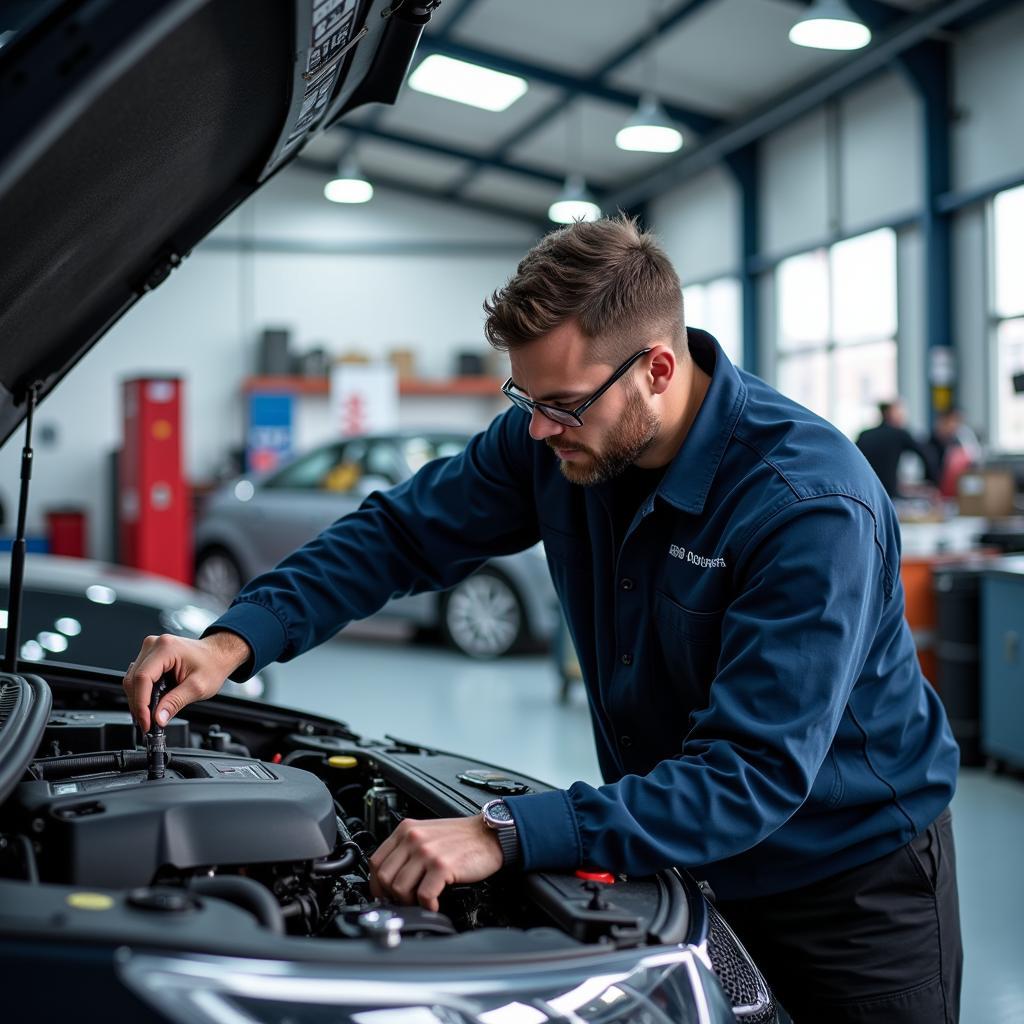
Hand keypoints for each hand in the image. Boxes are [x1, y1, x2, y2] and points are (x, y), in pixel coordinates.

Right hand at [123, 631, 251, 730]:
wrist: (218, 654)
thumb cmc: (212, 664)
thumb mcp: (198, 687)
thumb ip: (176, 702)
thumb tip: (158, 718)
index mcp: (166, 648)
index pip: (143, 678)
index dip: (141, 703)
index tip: (146, 721)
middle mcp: (154, 645)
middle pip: (134, 679)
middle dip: (139, 705)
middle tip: (147, 724)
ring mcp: (150, 649)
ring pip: (133, 679)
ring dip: (139, 700)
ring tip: (149, 716)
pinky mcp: (150, 656)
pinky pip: (138, 677)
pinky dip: (142, 693)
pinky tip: (150, 704)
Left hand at [369, 816, 503, 911]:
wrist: (489, 835)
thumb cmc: (461, 838)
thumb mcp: (427, 835)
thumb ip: (407, 851)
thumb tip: (388, 880)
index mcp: (406, 830)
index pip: (375, 862)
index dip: (377, 885)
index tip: (385, 895)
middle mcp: (413, 838)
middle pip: (384, 877)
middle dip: (392, 896)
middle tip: (405, 902)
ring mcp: (426, 851)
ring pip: (399, 888)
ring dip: (409, 902)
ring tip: (421, 902)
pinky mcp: (441, 865)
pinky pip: (423, 895)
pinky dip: (427, 906)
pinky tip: (434, 905)